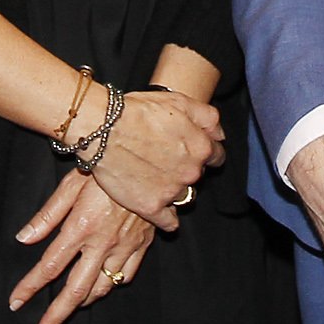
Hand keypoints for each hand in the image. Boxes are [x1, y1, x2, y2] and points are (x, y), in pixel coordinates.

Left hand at [10, 169, 155, 323]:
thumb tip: (23, 239)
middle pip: (75, 289)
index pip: (49, 266)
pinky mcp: (143, 243)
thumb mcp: (71, 184)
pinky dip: (113, 283)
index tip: (15, 303)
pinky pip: (127, 273)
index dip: (29, 287)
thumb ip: (47, 216)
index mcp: (80, 228)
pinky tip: (103, 283)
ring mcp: (125, 246)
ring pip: (102, 286)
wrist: (153, 158)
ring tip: (72, 306)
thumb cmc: (106, 165)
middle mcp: (102, 243)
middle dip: (57, 316)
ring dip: (84, 301)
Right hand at [87, 86, 223, 230]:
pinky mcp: (151, 207)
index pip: (216, 156)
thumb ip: (207, 118)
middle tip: (166, 158)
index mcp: (201, 147)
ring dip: (174, 189)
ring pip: (183, 196)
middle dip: (186, 168)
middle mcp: (191, 172)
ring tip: (155, 178)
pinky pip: (168, 221)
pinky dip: (166, 217)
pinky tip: (159, 208)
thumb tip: (219, 136)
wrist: (104, 129)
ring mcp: (172, 191)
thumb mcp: (179, 101)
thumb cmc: (138, 111)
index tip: (192, 151)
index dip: (204, 152)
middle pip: (197, 175)